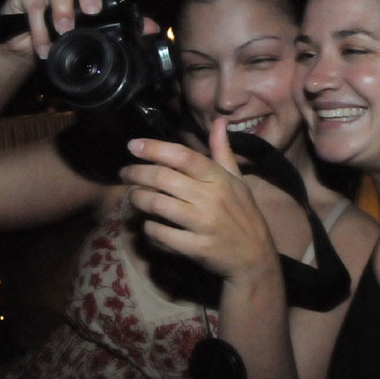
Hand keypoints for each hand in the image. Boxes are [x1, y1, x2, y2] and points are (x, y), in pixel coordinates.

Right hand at [0, 0, 147, 59]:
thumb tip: (152, 28)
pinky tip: (44, 45)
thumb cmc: (61, 35)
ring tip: (64, 30)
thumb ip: (119, 28)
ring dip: (62, 10)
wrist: (24, 47)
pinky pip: (35, 5)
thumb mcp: (90, 33)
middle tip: (92, 11)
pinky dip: (40, 28)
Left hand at [119, 118, 280, 282]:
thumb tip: (219, 121)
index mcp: (219, 178)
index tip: (133, 145)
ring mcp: (202, 224)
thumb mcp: (237, 180)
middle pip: (163, 178)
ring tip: (134, 197)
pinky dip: (149, 228)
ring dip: (138, 199)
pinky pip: (160, 234)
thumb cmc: (243, 214)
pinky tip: (148, 223)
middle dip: (137, 173)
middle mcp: (211, 198)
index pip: (183, 156)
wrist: (254, 257)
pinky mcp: (195, 248)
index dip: (155, 149)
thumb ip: (223, 151)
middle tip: (125, 173)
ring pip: (157, 205)